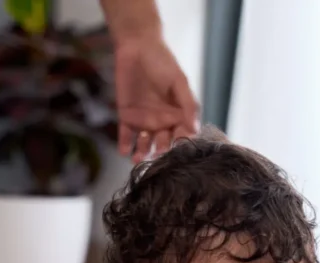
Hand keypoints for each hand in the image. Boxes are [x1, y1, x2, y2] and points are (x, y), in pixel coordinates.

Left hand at [113, 34, 198, 161]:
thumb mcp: (179, 81)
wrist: (137, 46)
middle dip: (161, 151)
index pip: (182, 135)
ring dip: (142, 153)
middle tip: (158, 154)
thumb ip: (188, 103)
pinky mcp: (126, 117)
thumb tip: (195, 128)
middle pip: (163, 143)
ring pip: (144, 143)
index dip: (181, 142)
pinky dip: (124, 145)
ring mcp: (144, 121)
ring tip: (138, 159)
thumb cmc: (163, 62)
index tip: (178, 145)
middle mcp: (162, 122)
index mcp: (178, 115)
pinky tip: (124, 151)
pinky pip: (126, 135)